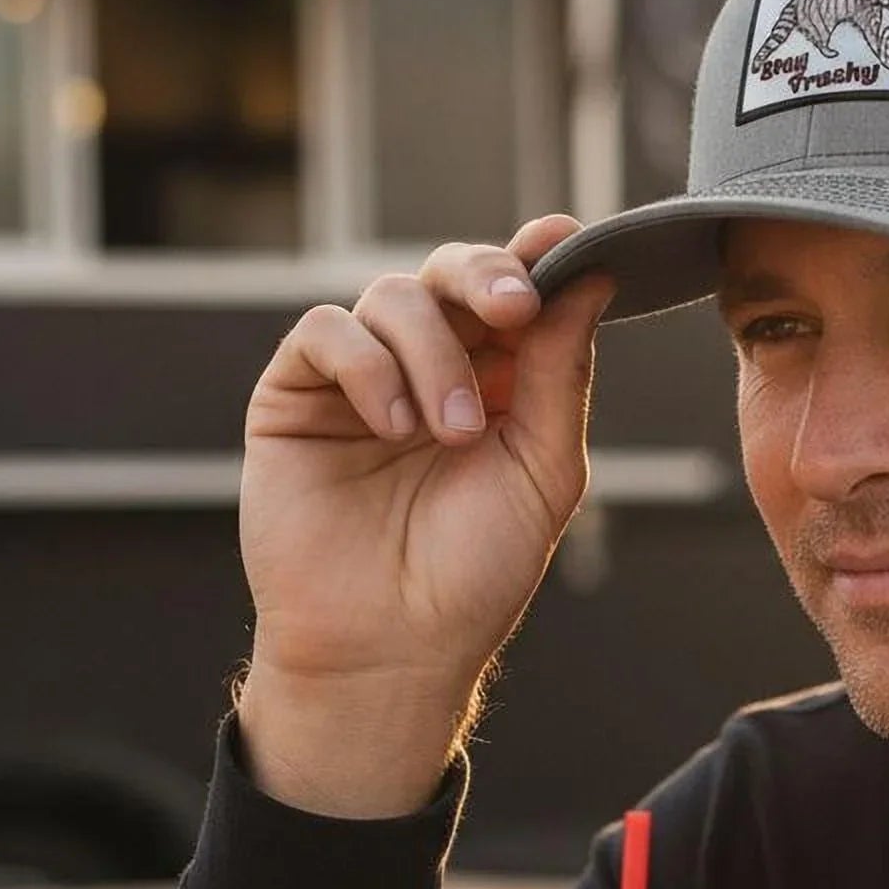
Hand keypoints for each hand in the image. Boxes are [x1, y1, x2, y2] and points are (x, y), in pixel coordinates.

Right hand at [239, 215, 615, 692]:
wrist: (390, 648)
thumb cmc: (472, 576)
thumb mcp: (542, 470)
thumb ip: (560, 372)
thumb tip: (592, 276)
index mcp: (498, 383)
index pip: (515, 293)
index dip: (538, 256)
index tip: (565, 239)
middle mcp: (429, 369)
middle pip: (453, 273)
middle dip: (487, 277)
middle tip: (513, 309)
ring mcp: (360, 379)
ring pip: (392, 296)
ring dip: (432, 353)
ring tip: (448, 432)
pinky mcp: (296, 395)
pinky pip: (325, 331)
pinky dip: (367, 365)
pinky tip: (393, 425)